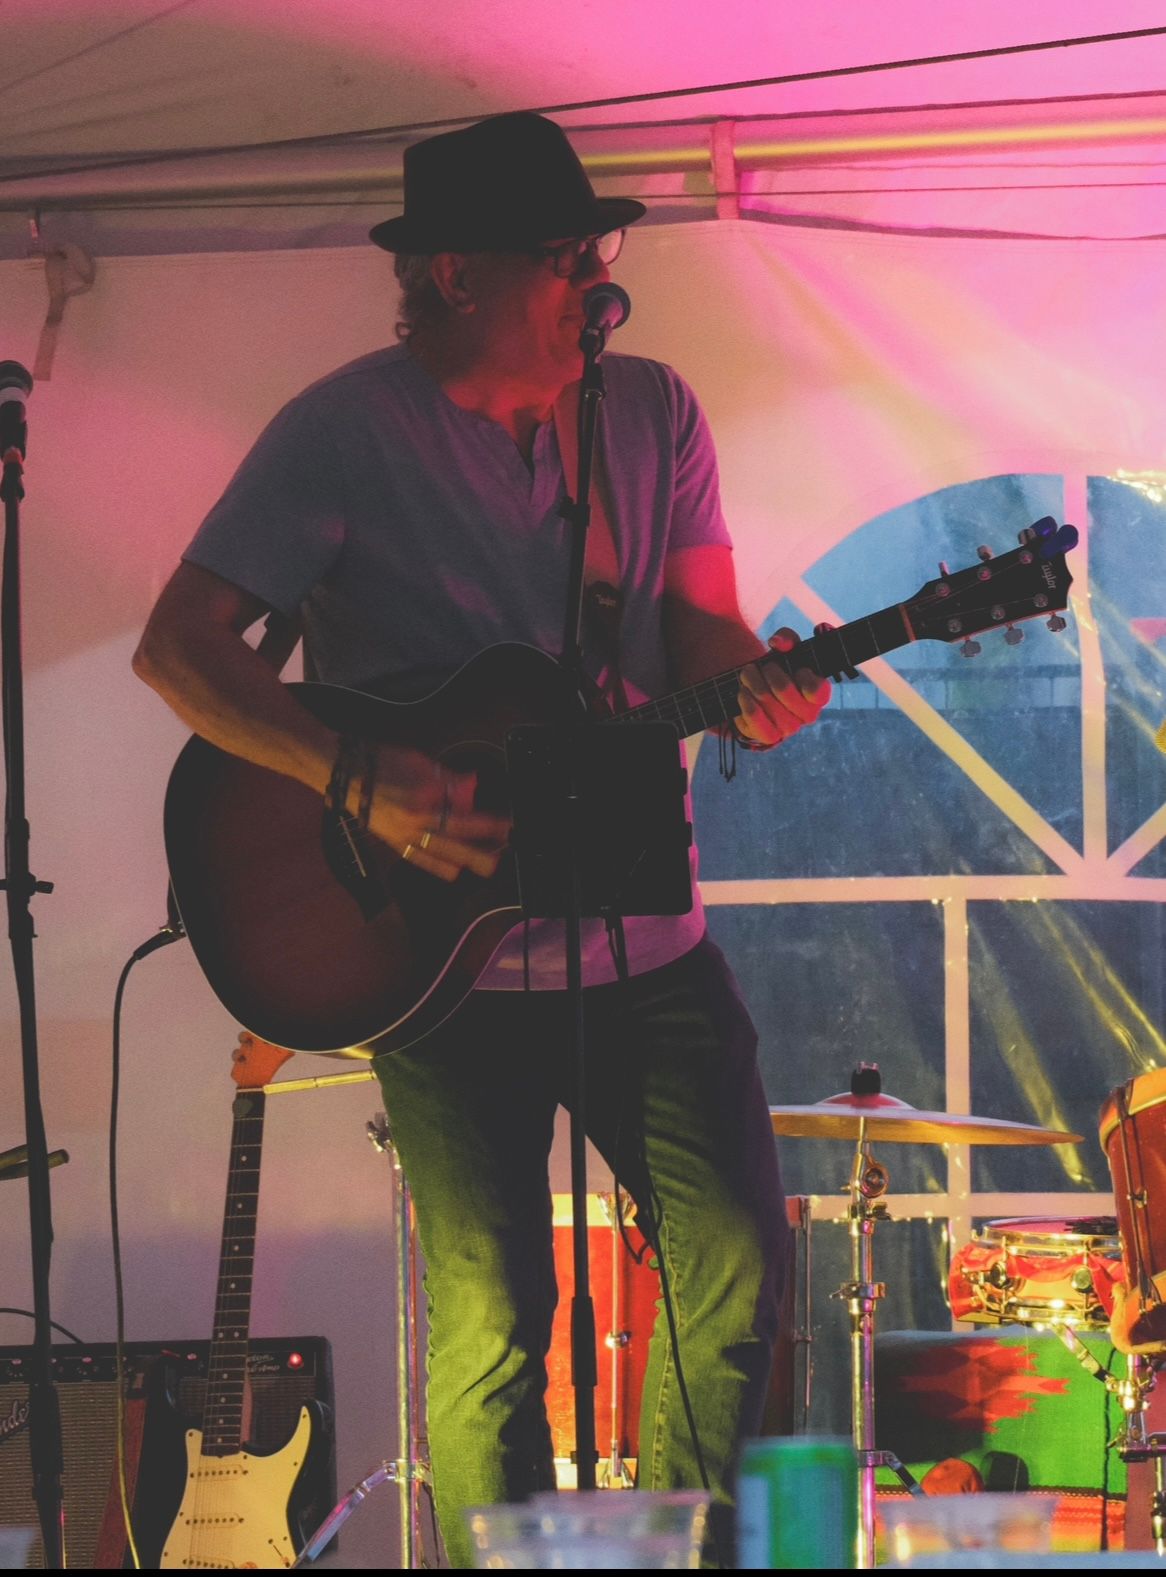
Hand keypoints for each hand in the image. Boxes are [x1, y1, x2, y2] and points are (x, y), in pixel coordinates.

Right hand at [359, 745, 510, 882]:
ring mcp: (404, 835)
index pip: (463, 811)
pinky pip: (420, 860)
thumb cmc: (383, 762)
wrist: (346, 775)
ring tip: (487, 865)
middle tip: (505, 852)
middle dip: (483, 846)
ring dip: (466, 861)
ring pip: (441, 855)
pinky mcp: (394, 844)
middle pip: (457, 838)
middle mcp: (415, 820)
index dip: (487, 821)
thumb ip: (448, 777)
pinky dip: (439, 867)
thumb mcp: (419, 761)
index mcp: (423, 795)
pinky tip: (455, 871)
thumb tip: (473, 785)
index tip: (507, 824)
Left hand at [736, 627, 830, 746]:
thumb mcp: (785, 651)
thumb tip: (777, 643)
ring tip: (747, 676)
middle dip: (765, 671)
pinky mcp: (770, 737)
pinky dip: (745, 701)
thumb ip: (787, 639)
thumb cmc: (779, 670)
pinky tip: (743, 693)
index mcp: (818, 695)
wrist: (759, 695)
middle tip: (757, 666)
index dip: (803, 676)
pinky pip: (754, 718)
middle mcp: (808, 714)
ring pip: (765, 700)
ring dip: (751, 682)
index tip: (796, 668)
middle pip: (783, 689)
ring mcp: (790, 728)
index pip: (818, 690)